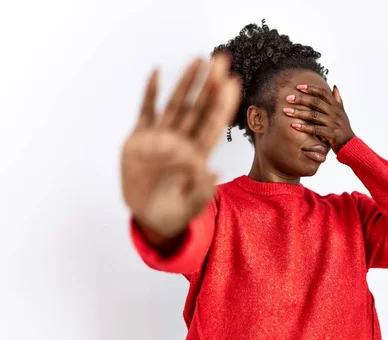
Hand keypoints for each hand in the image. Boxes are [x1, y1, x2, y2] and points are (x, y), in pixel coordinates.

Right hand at [121, 54, 240, 238]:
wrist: (148, 219)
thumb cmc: (172, 215)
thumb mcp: (187, 208)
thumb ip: (200, 192)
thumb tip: (214, 172)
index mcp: (196, 156)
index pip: (212, 124)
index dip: (222, 104)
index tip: (233, 83)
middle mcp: (182, 142)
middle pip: (199, 107)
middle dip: (210, 84)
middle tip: (221, 60)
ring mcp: (162, 139)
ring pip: (177, 104)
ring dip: (187, 82)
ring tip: (198, 59)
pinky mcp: (141, 139)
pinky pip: (147, 111)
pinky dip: (151, 93)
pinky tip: (157, 73)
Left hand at [283, 84, 354, 152]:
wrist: (350, 144)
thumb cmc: (343, 128)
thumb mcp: (342, 112)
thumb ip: (337, 99)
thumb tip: (334, 86)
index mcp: (336, 106)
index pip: (323, 93)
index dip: (311, 89)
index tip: (299, 87)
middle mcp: (334, 112)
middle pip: (316, 102)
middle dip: (301, 99)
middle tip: (288, 98)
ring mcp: (333, 122)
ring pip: (313, 115)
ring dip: (299, 113)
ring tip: (287, 111)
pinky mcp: (331, 133)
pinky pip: (315, 129)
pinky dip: (304, 127)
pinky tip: (294, 126)